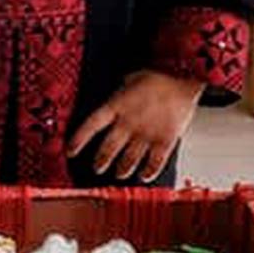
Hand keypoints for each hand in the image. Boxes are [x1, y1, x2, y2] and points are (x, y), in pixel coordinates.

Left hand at [67, 71, 204, 180]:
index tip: (70, 151)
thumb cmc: (158, 76)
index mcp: (116, 106)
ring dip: (122, 169)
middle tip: (97, 168)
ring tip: (119, 174)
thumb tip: (113, 100)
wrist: (183, 77)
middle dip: (101, 162)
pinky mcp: (164, 141)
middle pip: (108, 149)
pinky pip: (154, 163)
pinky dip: (148, 172)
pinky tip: (144, 176)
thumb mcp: (130, 79)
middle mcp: (128, 123)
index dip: (78, 140)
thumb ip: (119, 94)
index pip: (91, 126)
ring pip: (129, 160)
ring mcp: (146, 134)